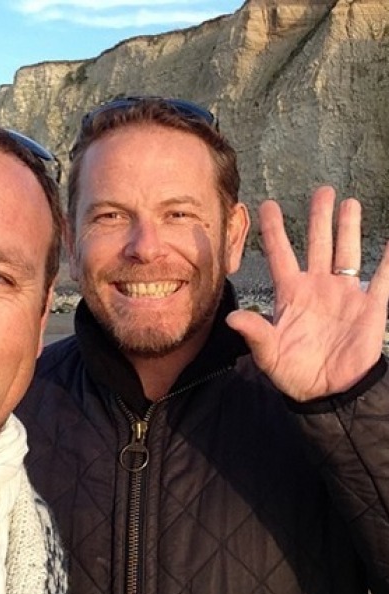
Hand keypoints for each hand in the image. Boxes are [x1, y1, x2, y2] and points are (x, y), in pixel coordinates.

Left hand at [226, 186, 388, 400]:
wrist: (328, 392)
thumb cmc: (293, 372)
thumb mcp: (268, 352)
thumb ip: (254, 332)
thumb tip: (231, 317)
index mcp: (290, 293)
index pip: (280, 254)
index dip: (274, 230)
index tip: (267, 204)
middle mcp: (317, 286)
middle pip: (318, 244)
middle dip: (320, 218)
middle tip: (322, 190)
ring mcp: (344, 294)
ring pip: (347, 253)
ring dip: (349, 229)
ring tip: (349, 202)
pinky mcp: (369, 307)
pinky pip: (383, 280)